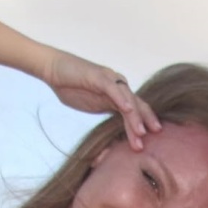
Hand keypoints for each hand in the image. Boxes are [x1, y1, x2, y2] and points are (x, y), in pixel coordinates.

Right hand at [45, 49, 160, 150]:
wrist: (53, 69)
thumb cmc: (71, 87)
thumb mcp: (92, 105)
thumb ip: (105, 114)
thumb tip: (111, 138)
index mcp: (118, 95)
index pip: (136, 110)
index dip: (144, 123)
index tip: (152, 138)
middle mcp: (118, 86)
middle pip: (137, 105)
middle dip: (146, 122)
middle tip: (155, 136)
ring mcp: (110, 80)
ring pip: (128, 99)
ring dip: (135, 116)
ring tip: (141, 132)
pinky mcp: (99, 76)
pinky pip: (113, 89)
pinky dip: (121, 99)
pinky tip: (127, 110)